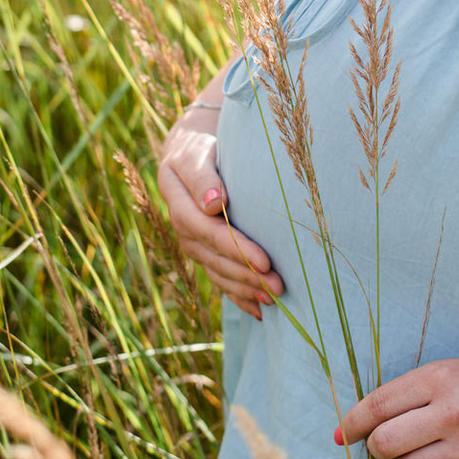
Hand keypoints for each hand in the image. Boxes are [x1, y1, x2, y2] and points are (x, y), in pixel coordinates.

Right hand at [157, 110, 284, 320]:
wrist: (190, 152)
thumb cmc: (201, 148)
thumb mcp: (197, 152)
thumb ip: (202, 175)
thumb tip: (212, 202)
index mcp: (179, 203)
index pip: (209, 232)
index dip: (237, 249)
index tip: (265, 261)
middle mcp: (184, 230)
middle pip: (216, 259)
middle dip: (247, 276)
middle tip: (278, 286)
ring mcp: (193, 245)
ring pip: (218, 273)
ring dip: (245, 289)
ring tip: (274, 299)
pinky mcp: (204, 252)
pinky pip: (219, 278)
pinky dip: (238, 296)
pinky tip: (258, 311)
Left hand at [337, 349, 458, 458]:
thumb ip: (418, 391)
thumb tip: (372, 421)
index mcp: (443, 377)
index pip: (379, 405)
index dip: (354, 421)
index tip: (343, 431)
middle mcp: (453, 412)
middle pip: (385, 444)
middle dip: (376, 446)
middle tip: (381, 441)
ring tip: (418, 449)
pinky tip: (451, 454)